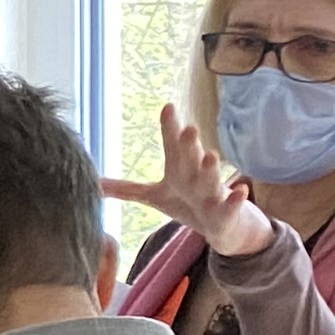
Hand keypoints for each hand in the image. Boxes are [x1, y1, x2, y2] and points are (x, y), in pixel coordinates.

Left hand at [97, 104, 269, 258]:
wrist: (221, 226)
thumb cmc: (186, 203)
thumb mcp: (154, 196)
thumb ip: (126, 189)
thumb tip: (93, 183)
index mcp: (179, 169)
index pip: (173, 145)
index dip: (170, 127)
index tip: (167, 107)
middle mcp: (197, 176)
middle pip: (192, 158)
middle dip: (190, 144)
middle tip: (188, 129)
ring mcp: (213, 193)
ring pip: (212, 179)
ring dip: (211, 168)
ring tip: (211, 156)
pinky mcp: (226, 212)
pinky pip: (231, 205)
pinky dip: (236, 199)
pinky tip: (240, 189)